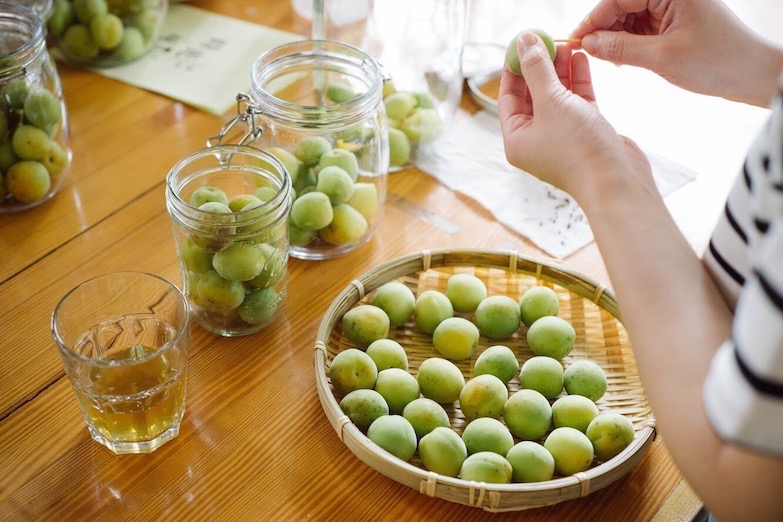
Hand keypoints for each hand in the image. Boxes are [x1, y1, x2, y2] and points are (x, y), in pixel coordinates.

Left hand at [498, 32, 650, 202]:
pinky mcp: (585, 132)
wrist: (615, 180)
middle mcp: (536, 139)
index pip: (508, 97)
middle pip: (532, 95)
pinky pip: (576, 102)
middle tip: (546, 40)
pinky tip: (579, 59)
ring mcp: (561, 136)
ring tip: (565, 44)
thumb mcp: (551, 102)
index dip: (513, 69)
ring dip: (560, 70)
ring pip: (556, 96)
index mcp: (516, 139)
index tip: (521, 44)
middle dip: (539, 67)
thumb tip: (524, 43)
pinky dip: (577, 81)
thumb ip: (537, 70)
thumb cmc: (577, 149)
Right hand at [571, 0, 782, 106]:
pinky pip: (639, 28)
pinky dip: (627, 43)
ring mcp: (671, 6)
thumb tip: (587, 43)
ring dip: (614, 38)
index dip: (593, 19)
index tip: (575, 41)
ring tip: (609, 61)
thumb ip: (621, 48)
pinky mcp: (672, 21)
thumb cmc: (716, 61)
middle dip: (602, 29)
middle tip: (586, 54)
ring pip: (627, 17)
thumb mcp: (662, 57)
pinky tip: (621, 59)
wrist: (750, 74)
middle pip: (621, 5)